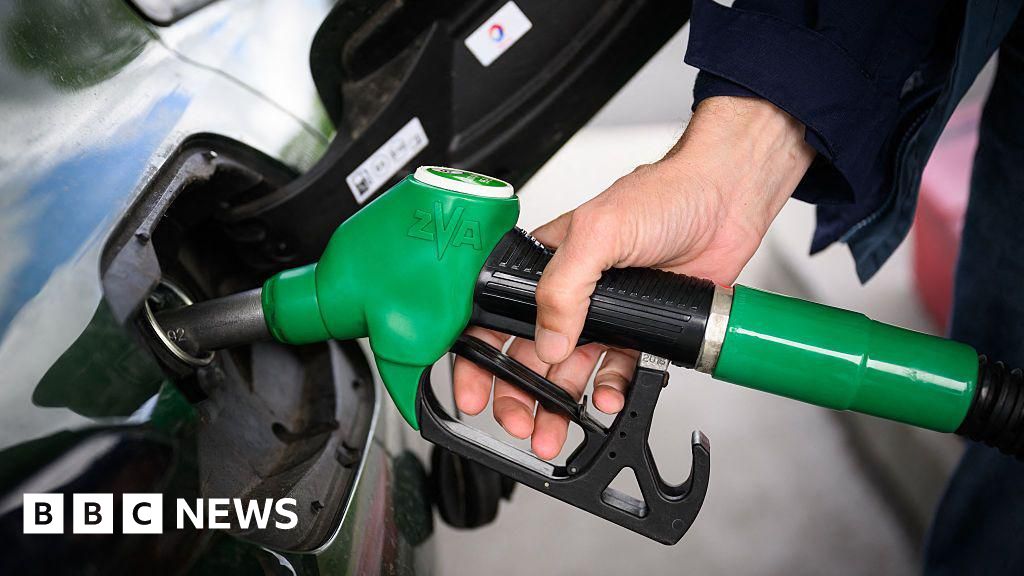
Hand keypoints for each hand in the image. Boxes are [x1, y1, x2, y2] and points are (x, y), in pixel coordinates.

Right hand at [453, 96, 814, 458]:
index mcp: (545, 264)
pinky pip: (617, 370)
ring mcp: (606, 312)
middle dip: (517, 394)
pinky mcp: (641, 327)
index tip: (475, 392)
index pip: (497, 315)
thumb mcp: (599, 231)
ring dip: (557, 405)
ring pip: (569, 371)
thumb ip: (563, 287)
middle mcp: (571, 291)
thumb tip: (549, 340)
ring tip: (553, 432)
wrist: (727, 201)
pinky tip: (606, 400)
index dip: (480, 356)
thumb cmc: (665, 194)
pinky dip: (608, 391)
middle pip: (528, 354)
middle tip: (519, 423)